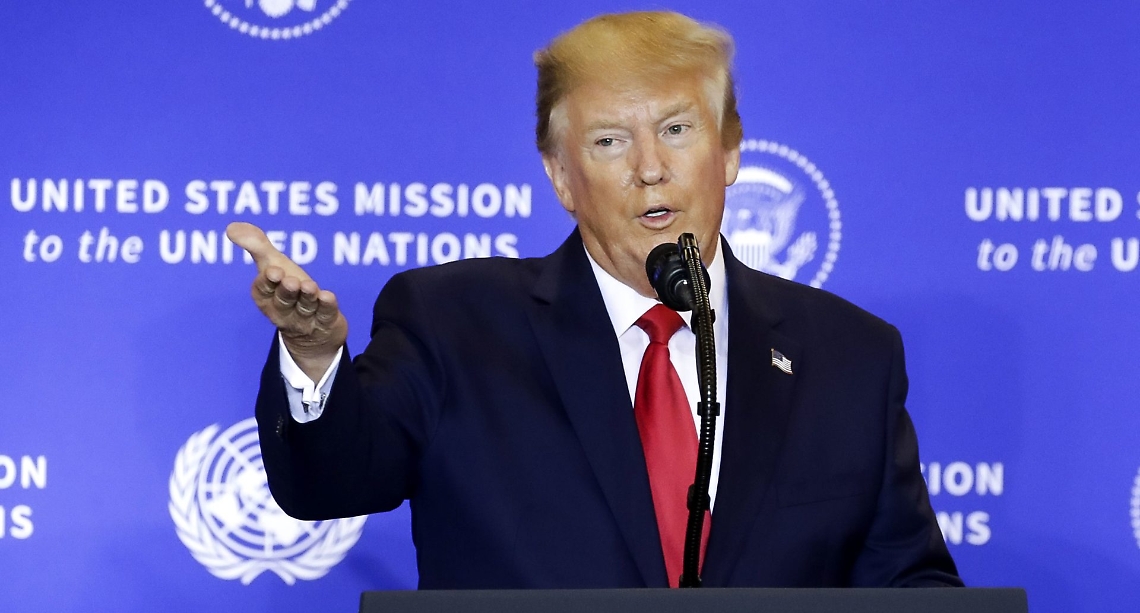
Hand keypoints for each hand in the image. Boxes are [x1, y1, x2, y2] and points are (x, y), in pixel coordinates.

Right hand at [226, 222, 347, 380]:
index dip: (267, 281)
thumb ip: (256, 245)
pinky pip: (326, 315)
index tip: (273, 271)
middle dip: (286, 291)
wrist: (315, 326)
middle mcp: (284, 310)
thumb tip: (231, 227)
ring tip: (309, 287)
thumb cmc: (289, 288)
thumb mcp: (273, 264)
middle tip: (291, 280)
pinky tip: (327, 296)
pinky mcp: (327, 321)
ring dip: (307, 297)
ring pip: (305, 308)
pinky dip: (327, 306)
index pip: (263, 290)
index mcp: (266, 297)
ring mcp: (305, 318)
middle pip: (284, 301)